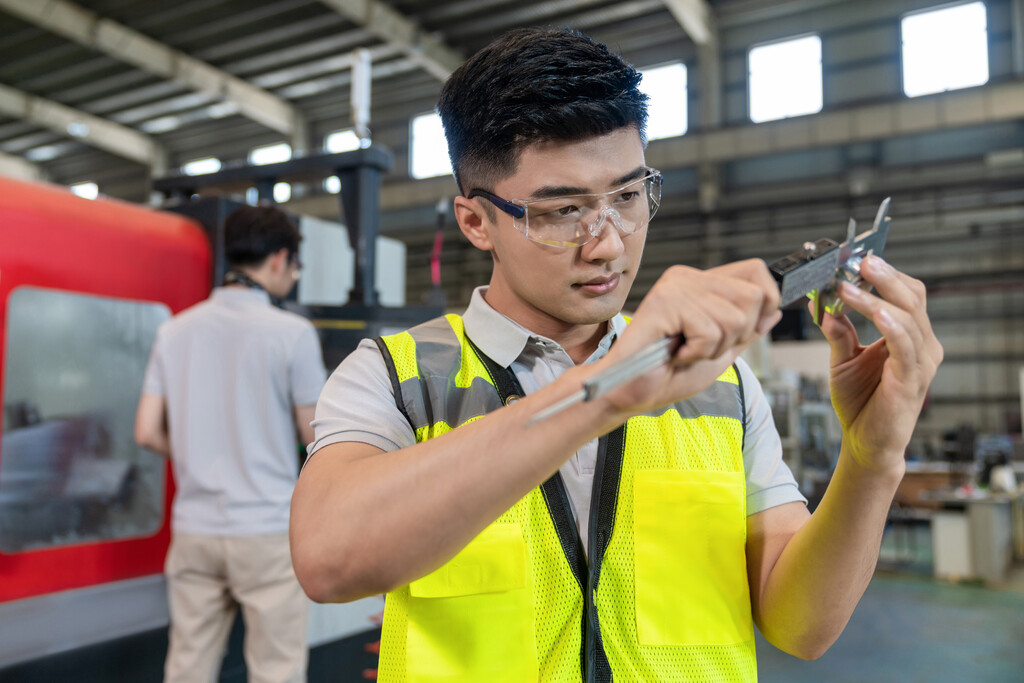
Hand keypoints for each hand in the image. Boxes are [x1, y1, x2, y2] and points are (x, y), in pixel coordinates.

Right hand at [602, 259, 781, 415]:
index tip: (750, 329)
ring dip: (713, 347)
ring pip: (735, 317)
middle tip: (702, 346)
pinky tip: (676, 353)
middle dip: (737, 334)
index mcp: (700, 283)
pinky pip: (709, 331)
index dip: (767, 301)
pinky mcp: (664, 301)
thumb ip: (745, 330)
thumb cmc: (668, 374)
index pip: (756, 271)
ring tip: (686, 351)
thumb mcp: (720, 352)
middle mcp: (688, 277)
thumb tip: (774, 310)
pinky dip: (696, 352)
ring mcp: (675, 287)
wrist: (632, 392)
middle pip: (754, 296)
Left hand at [816, 256, 941, 472]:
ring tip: (848, 285)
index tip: (856, 259)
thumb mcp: (841, 359)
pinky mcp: (913, 379)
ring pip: (907, 316)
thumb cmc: (859, 402)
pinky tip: (875, 311)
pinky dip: (890, 324)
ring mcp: (921, 362)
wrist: (864, 442)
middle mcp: (922, 345)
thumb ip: (837, 331)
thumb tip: (821, 302)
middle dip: (884, 276)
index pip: (905, 293)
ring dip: (876, 297)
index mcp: (908, 335)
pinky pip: (905, 344)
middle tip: (860, 261)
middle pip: (912, 297)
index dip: (884, 275)